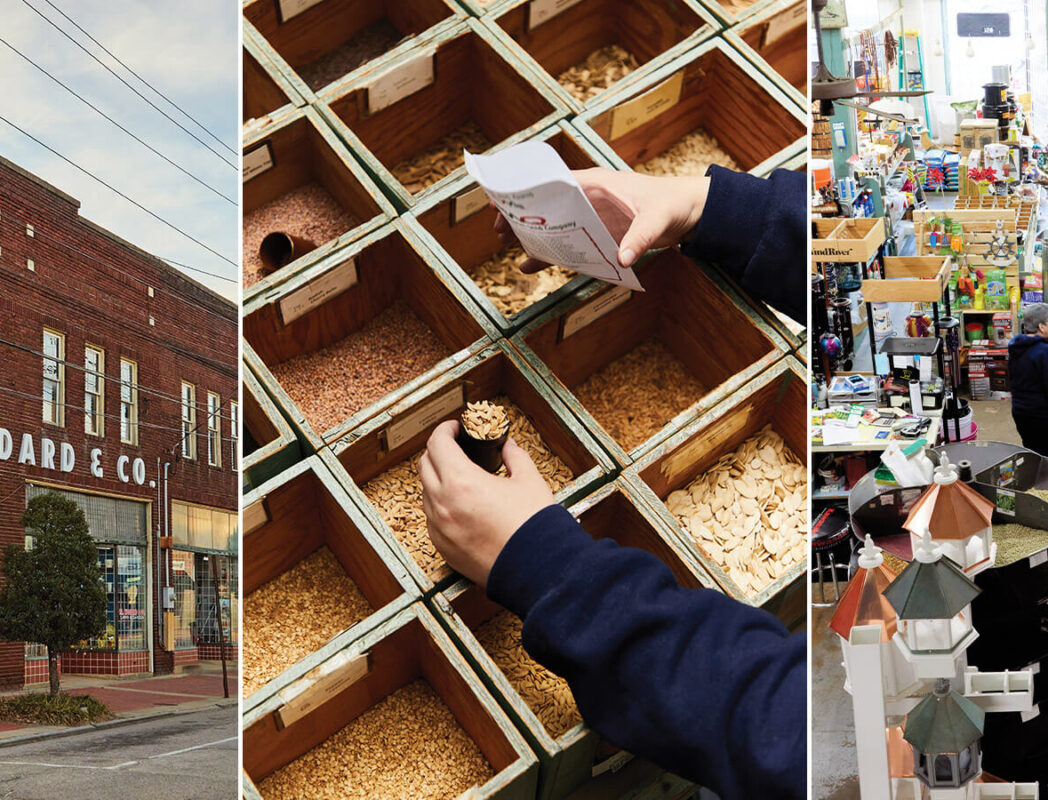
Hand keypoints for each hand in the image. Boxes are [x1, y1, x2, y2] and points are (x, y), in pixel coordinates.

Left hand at [419, 420, 554, 588]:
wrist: (538, 571)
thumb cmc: (534, 527)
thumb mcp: (529, 480)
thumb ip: (514, 456)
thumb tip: (507, 446)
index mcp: (462, 482)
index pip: (437, 443)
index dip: (445, 429)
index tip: (455, 428)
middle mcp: (443, 505)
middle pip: (425, 465)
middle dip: (438, 451)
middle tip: (456, 447)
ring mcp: (440, 529)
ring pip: (426, 493)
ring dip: (438, 479)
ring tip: (461, 478)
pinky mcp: (443, 549)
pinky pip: (433, 519)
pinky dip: (442, 506)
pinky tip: (462, 506)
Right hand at [495, 167, 710, 272]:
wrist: (687, 213)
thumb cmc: (672, 205)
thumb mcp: (657, 219)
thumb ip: (639, 238)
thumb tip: (622, 259)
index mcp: (597, 184)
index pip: (555, 184)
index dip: (529, 192)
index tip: (505, 199)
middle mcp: (589, 198)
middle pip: (547, 205)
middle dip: (522, 216)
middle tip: (497, 230)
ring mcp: (591, 217)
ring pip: (553, 225)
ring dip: (531, 235)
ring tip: (505, 244)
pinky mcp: (597, 234)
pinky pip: (568, 244)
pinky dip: (550, 254)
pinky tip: (530, 265)